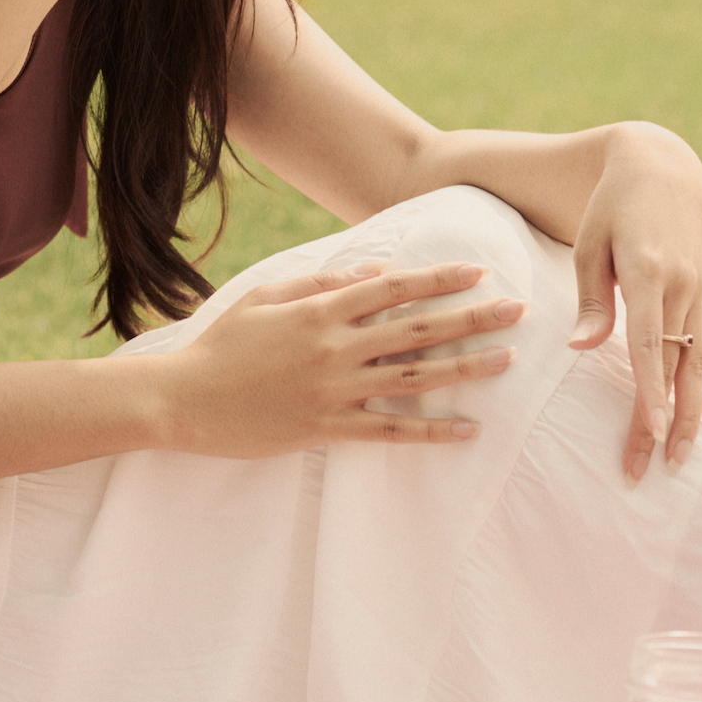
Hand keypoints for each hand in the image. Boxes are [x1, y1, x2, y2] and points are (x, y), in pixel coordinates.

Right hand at [157, 260, 524, 457]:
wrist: (184, 399)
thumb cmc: (222, 344)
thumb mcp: (264, 296)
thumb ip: (319, 282)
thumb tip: (370, 272)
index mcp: (320, 310)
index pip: (393, 288)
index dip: (438, 279)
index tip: (477, 271)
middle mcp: (335, 347)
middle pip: (417, 329)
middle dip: (471, 317)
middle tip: (518, 311)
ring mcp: (334, 390)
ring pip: (414, 377)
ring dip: (465, 368)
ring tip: (505, 360)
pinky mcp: (326, 428)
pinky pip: (390, 430)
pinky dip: (431, 430)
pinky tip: (467, 428)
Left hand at [567, 122, 701, 482]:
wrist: (661, 166)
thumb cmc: (610, 207)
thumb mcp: (589, 244)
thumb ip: (591, 299)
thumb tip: (582, 350)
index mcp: (646, 272)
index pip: (650, 344)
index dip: (650, 392)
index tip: (651, 434)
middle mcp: (683, 286)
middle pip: (675, 367)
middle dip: (663, 422)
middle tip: (648, 469)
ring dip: (695, 417)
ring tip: (683, 461)